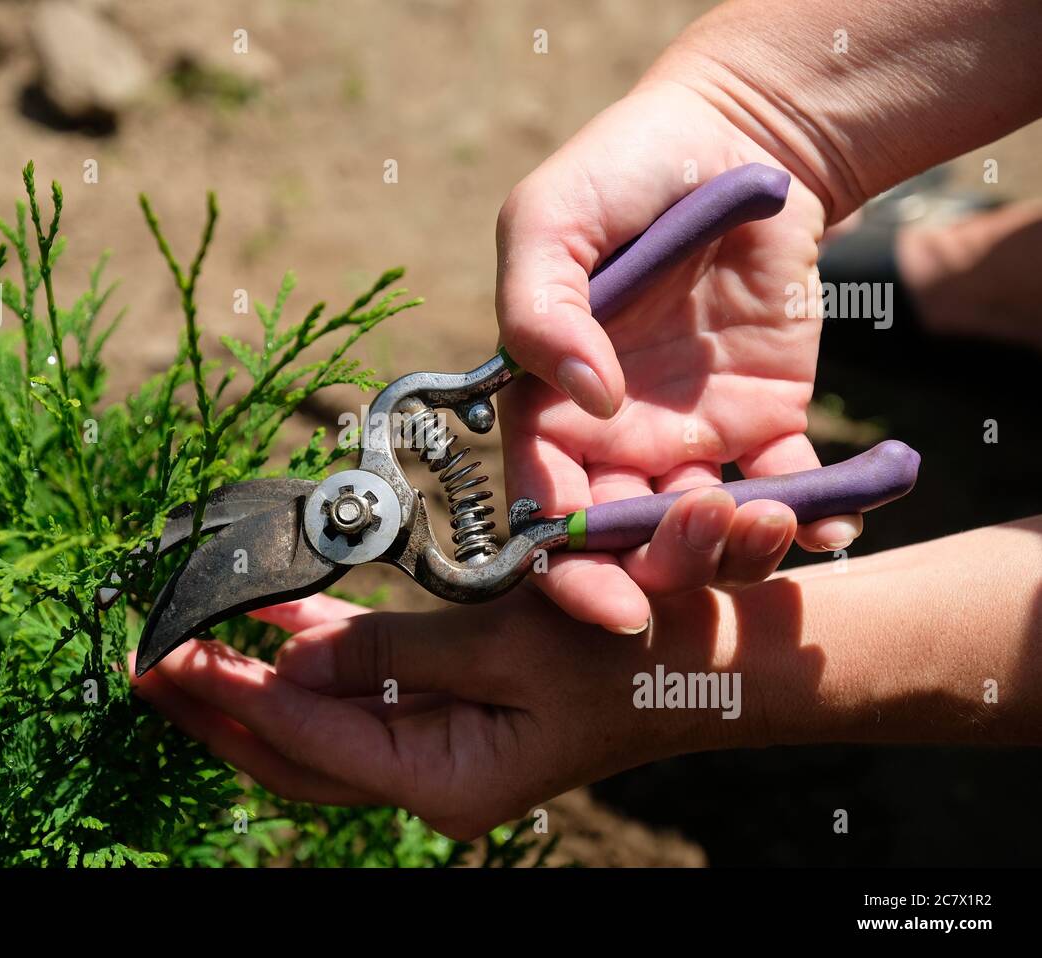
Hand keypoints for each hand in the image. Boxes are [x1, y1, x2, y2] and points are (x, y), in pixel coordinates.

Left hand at [130, 589, 728, 841]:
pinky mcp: (447, 710)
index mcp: (442, 781)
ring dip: (256, 681)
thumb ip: (389, 654)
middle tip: (142, 662)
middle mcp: (428, 777)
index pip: (307, 741)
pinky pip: (360, 691)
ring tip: (188, 637)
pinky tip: (275, 617)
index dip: (232, 696)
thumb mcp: (503, 644)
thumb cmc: (623, 651)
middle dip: (217, 708)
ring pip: (318, 726)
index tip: (164, 655)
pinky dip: (313, 657)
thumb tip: (287, 667)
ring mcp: (435, 748)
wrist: (705, 658)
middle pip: (293, 754)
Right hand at [496, 79, 860, 632]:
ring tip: (776, 516)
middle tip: (712, 525)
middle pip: (624, 542)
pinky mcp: (767, 418)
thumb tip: (585, 399)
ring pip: (704, 532)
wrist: (736, 134)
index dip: (567, 570)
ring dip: (737, 549)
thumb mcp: (548, 219)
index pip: (541, 510)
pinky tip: (830, 518)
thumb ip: (539, 310)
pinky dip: (813, 518)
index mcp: (547, 407)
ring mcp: (691, 435)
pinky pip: (787, 487)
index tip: (614, 602)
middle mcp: (614, 438)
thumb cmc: (622, 169)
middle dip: (664, 564)